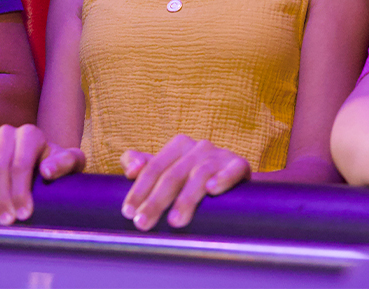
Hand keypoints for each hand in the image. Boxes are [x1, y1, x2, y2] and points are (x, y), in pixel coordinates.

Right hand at [0, 124, 83, 224]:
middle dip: (1, 196)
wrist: (41, 158)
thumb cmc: (57, 164)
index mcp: (30, 134)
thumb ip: (66, 163)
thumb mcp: (71, 161)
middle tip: (5, 222)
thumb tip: (46, 172)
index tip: (23, 215)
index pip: (20, 163)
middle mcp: (7, 134)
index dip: (20, 190)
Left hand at [120, 135, 250, 230]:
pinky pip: (232, 170)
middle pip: (173, 174)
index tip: (128, 212)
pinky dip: (222, 178)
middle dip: (156, 201)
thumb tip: (130, 170)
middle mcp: (198, 147)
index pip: (154, 167)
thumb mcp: (167, 169)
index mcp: (178, 145)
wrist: (233, 179)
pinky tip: (212, 190)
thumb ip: (142, 165)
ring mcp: (220, 155)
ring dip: (185, 199)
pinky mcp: (239, 165)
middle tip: (143, 223)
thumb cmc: (193, 177)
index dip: (139, 190)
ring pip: (198, 175)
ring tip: (175, 221)